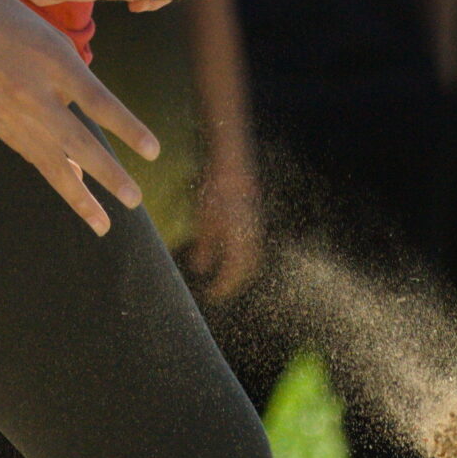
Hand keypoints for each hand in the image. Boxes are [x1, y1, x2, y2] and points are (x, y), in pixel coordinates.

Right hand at [0, 0, 157, 233]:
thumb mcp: (47, 34)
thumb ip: (70, 73)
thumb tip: (86, 111)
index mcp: (54, 62)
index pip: (100, 103)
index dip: (129, 129)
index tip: (153, 152)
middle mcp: (34, 94)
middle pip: (79, 143)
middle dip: (109, 176)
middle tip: (134, 200)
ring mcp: (11, 114)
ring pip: (51, 162)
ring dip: (79, 194)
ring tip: (102, 222)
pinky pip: (30, 154)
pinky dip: (53, 171)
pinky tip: (71, 184)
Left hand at [184, 151, 264, 302]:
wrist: (232, 163)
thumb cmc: (214, 189)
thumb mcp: (204, 219)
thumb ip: (204, 246)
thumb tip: (200, 268)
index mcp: (239, 238)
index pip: (234, 272)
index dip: (223, 287)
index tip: (212, 294)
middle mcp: (252, 235)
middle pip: (248, 268)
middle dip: (234, 281)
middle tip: (219, 288)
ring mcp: (256, 226)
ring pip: (252, 256)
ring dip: (239, 268)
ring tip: (223, 274)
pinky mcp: (254, 219)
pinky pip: (251, 244)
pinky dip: (241, 255)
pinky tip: (228, 252)